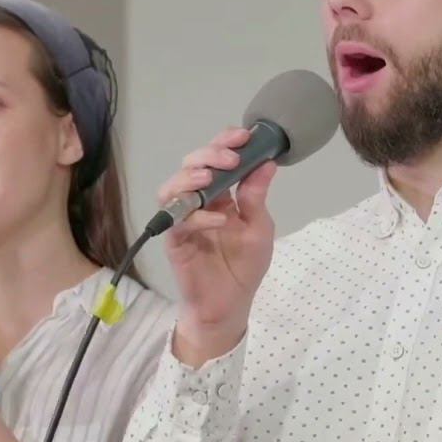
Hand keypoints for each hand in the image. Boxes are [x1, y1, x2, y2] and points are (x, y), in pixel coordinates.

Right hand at [158, 127, 276, 366]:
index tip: (244, 135)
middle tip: (229, 158)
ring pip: (173, 187)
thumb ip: (256, 197)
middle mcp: (198, 201)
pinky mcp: (175, 240)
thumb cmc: (244, 267)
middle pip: (191, 165)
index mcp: (221, 194)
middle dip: (208, 155)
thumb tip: (267, 162)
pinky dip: (198, 216)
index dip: (226, 142)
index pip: (217, 158)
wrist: (229, 305)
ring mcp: (183, 219)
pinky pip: (179, 221)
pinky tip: (219, 219)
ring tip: (211, 180)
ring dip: (191, 178)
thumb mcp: (259, 228)